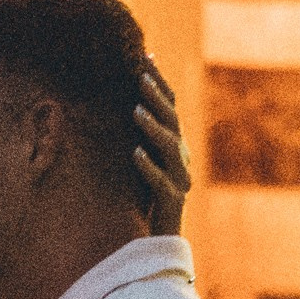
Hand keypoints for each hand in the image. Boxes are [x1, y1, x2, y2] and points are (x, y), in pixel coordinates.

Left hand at [134, 59, 193, 237]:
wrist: (158, 241)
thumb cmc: (146, 198)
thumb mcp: (141, 160)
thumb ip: (138, 134)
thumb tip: (119, 98)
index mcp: (173, 144)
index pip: (169, 106)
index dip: (159, 82)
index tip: (144, 57)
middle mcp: (180, 158)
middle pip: (173, 121)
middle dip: (158, 97)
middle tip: (140, 76)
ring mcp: (179, 179)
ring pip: (171, 148)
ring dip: (153, 127)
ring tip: (135, 111)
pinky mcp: (172, 202)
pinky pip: (161, 182)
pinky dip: (148, 166)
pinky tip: (135, 154)